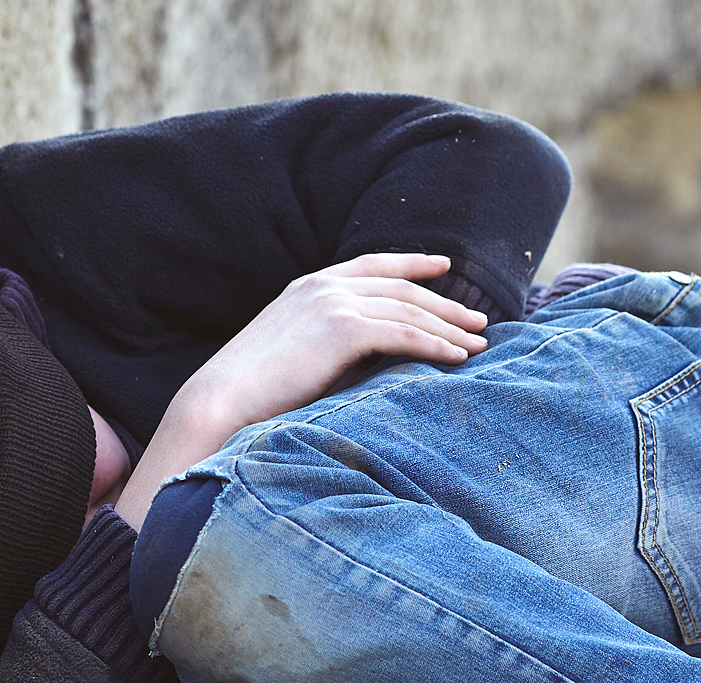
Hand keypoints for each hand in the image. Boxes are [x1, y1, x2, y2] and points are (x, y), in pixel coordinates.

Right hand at [114, 254, 488, 526]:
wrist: (221, 400)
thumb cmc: (253, 392)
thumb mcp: (293, 352)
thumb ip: (327, 342)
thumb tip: (367, 356)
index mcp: (310, 286)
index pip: (374, 265)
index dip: (413, 264)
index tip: (444, 268)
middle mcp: (324, 286)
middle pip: (402, 288)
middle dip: (445, 303)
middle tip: (478, 321)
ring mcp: (334, 303)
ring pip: (410, 310)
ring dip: (450, 327)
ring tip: (479, 344)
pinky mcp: (343, 329)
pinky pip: (405, 334)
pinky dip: (437, 345)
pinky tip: (458, 359)